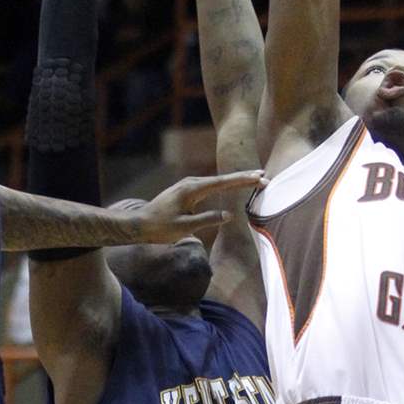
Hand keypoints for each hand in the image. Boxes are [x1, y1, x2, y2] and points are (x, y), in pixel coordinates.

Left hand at [134, 170, 265, 242]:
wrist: (139, 223)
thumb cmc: (160, 228)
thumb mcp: (185, 227)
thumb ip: (207, 220)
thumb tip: (229, 215)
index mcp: (192, 189)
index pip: (222, 183)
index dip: (242, 181)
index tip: (259, 178)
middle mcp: (191, 183)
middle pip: (222, 179)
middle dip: (243, 178)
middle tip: (263, 176)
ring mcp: (188, 185)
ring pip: (217, 181)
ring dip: (235, 181)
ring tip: (253, 179)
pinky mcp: (187, 190)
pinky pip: (210, 186)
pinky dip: (224, 185)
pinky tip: (232, 186)